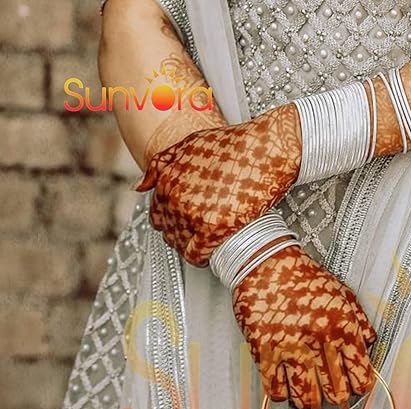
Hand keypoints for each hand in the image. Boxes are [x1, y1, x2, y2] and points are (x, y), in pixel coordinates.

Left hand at [135, 103, 301, 266]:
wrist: (269, 150)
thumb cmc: (237, 145)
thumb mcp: (190, 145)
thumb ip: (161, 166)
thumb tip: (138, 187)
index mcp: (166, 178)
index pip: (157, 213)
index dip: (173, 221)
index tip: (187, 224)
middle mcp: (174, 196)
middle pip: (168, 231)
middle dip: (183, 234)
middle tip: (200, 235)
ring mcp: (192, 213)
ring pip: (181, 245)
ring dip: (193, 246)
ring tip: (209, 243)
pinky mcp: (213, 227)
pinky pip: (197, 254)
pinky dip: (203, 257)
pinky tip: (214, 251)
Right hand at [231, 243, 377, 408]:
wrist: (266, 263)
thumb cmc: (303, 277)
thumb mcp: (344, 295)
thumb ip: (360, 323)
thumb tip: (369, 347)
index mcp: (343, 327)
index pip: (360, 376)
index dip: (359, 387)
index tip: (354, 387)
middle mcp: (319, 341)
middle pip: (336, 393)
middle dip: (335, 395)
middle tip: (330, 390)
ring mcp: (291, 348)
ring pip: (306, 398)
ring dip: (309, 400)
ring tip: (308, 392)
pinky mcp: (264, 352)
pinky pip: (276, 390)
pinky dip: (282, 394)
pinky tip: (284, 385)